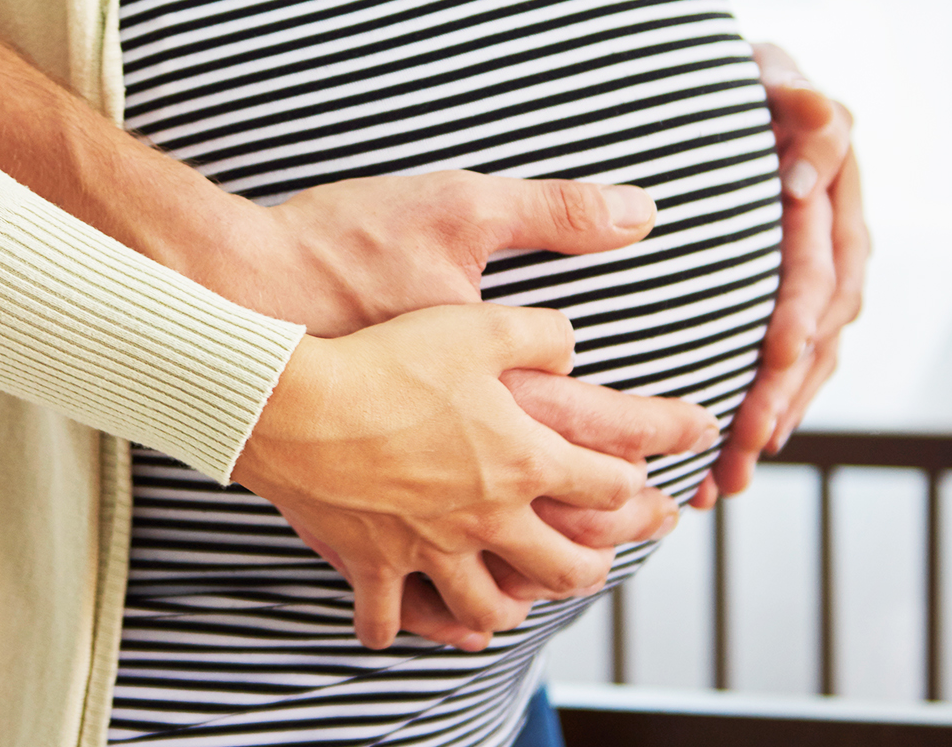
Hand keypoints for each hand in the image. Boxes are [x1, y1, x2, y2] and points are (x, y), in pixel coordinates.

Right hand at [231, 304, 714, 650]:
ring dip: (510, 609)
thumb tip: (573, 343)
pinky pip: (391, 617)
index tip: (655, 481)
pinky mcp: (374, 565)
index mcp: (524, 460)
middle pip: (565, 567)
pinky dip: (399, 627)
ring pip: (487, 609)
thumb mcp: (478, 325)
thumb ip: (541, 332)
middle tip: (603, 561)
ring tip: (518, 600)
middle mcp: (487, 518)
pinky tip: (402, 624)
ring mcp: (431, 550)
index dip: (638, 484)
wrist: (296, 406)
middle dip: (594, 567)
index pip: (609, 485)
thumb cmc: (386, 359)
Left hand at [695, 42, 868, 508]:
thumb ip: (799, 99)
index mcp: (835, 189)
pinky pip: (792, 368)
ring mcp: (824, 274)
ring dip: (773, 420)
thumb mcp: (771, 76)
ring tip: (730, 476)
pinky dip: (766, 416)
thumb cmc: (744, 82)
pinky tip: (732, 464)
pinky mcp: (799, 301)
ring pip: (810, 362)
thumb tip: (820, 114)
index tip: (780, 349)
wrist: (733, 94)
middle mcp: (840, 239)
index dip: (805, 306)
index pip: (827, 260)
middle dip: (782, 389)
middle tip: (746, 439)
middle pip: (820, 329)